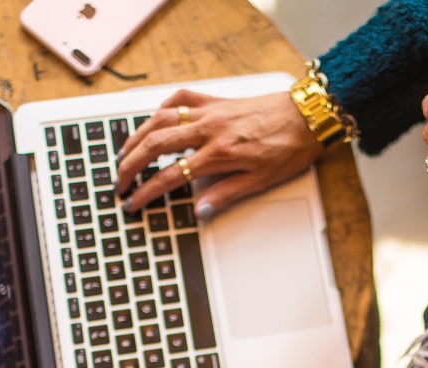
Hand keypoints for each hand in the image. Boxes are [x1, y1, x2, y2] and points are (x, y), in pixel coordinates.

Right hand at [113, 89, 323, 218]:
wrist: (308, 115)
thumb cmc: (290, 147)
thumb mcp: (262, 181)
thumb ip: (226, 194)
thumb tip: (200, 210)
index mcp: (220, 153)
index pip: (171, 175)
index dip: (147, 192)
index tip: (133, 202)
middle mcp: (210, 128)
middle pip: (155, 144)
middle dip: (130, 165)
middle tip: (119, 182)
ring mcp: (211, 110)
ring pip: (160, 118)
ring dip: (137, 136)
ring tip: (124, 153)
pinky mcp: (216, 98)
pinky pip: (180, 98)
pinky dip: (162, 108)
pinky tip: (154, 119)